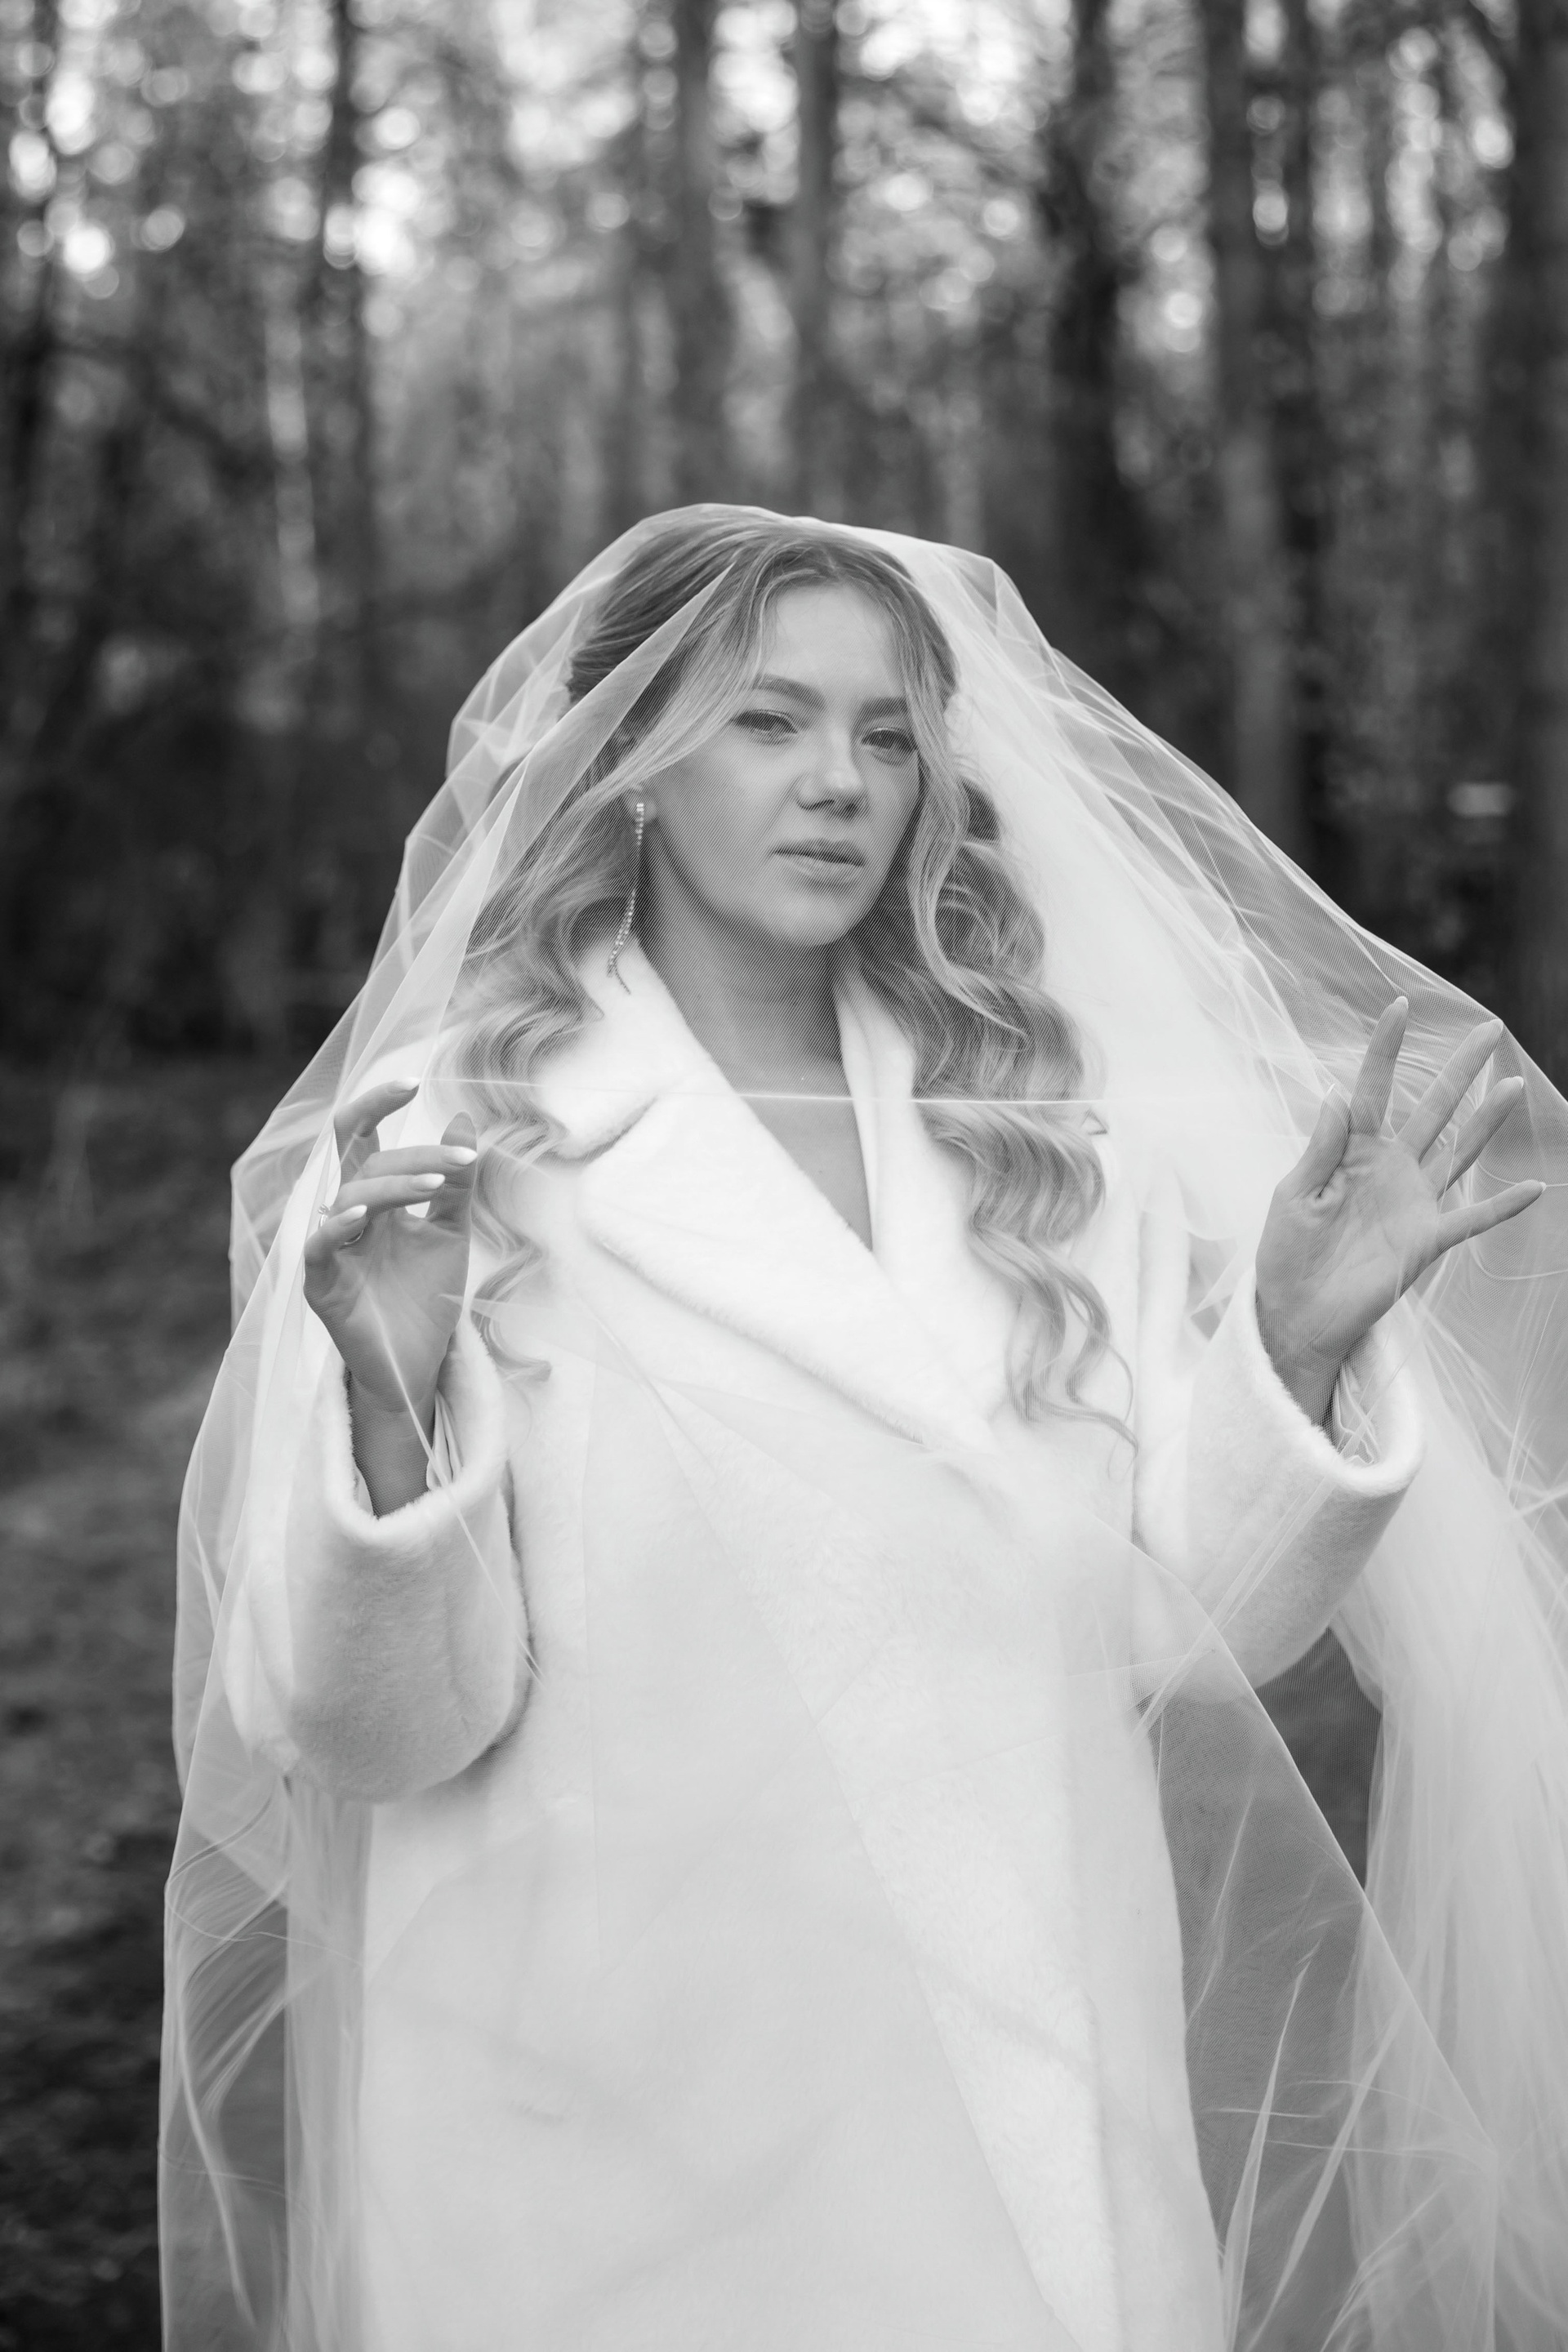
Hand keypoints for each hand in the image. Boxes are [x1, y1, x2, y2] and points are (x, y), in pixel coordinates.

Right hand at [303, 1080, 478, 1448]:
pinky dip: (337, 1225)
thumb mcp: (451, 1233)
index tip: (414, 1080)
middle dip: (400, 1140)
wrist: (419, 1365)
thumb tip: (461, 1116)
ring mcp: (330, 1249)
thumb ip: (455, 1182)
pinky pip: (319, 1247)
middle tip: (453, 1145)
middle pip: (355, 1155)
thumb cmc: (425, 1298)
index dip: (377, 1103)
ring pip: (349, 1195)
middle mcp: (346, 1214)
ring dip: (396, 1184)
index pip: (363, 1136)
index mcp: (372, 1196)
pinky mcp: (321, 1286)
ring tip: (441, 1183)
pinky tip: (361, 1214)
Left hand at [1255, 999, 1542, 1424]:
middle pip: (1432, 1108)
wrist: (1296, 1314)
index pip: (1372, 1089)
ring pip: (1459, 1151)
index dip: (1387, 1049)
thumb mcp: (1293, 1197)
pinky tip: (1534, 1186)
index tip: (1401, 1006)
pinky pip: (1472, 1219)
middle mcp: (1390, 1168)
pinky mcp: (1425, 1240)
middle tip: (1490, 1028)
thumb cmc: (1286, 1254)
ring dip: (1487, 1121)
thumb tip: (1336, 1094)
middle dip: (1460, 1069)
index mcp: (1350, 1151)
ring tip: (1514, 1083)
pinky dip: (1503, 1205)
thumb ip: (1320, 1149)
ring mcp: (1412, 1202)